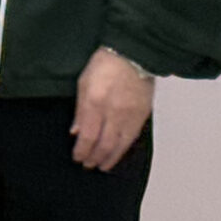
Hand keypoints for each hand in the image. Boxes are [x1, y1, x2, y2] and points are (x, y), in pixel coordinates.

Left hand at [72, 48, 153, 170]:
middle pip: (105, 144)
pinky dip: (124, 148)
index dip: (82, 150)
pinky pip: (133, 137)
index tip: (77, 157)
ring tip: (103, 166)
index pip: (88, 136)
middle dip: (95, 158)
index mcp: (96, 103)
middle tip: (88, 165)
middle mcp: (114, 112)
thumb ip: (80, 111)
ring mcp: (131, 114)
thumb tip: (76, 132)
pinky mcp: (143, 114)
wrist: (133, 55)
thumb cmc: (105, 65)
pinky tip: (118, 153)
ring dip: (110, 157)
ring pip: (121, 144)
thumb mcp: (83, 84)